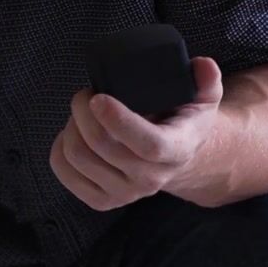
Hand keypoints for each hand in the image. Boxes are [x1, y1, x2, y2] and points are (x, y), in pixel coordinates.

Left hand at [49, 56, 223, 210]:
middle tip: (85, 94)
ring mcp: (126, 194)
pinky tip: (73, 133)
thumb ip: (207, 80)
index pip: (148, 144)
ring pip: (80, 158)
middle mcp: (151, 179)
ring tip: (81, 112)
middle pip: (103, 146)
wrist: (177, 160)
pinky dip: (60, 148)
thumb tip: (202, 65)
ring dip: (72, 126)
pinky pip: (66, 173)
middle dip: (83, 111)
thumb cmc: (183, 122)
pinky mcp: (103, 201)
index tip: (99, 98)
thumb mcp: (203, 99)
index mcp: (177, 151)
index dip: (120, 121)